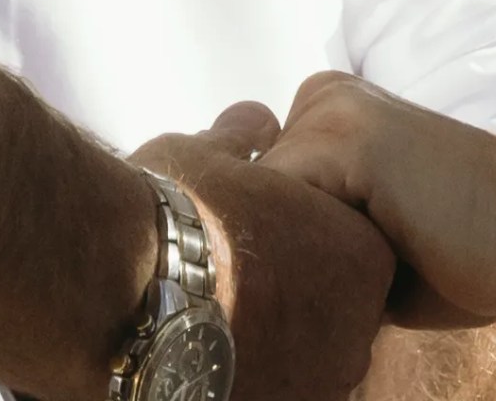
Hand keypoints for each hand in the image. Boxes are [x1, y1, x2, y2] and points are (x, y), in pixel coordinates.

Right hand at [137, 104, 395, 400]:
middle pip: (332, 303)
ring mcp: (322, 383)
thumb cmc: (182, 212)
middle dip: (292, 286)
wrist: (133, 293)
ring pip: (306, 354)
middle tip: (233, 263)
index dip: (298, 228)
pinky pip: (278, 386)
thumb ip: (243, 137)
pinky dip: (252, 369)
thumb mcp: (212, 152)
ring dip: (274, 333)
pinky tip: (204, 342)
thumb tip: (256, 121)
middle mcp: (357, 327)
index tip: (257, 221)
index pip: (350, 242)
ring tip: (212, 305)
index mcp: (362, 253)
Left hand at [263, 76, 495, 328]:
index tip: (299, 281)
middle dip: (277, 252)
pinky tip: (366, 269)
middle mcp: (318, 99)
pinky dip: (305, 257)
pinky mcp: (349, 139)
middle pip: (248, 198)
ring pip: (261, 210)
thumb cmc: (458, 253)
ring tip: (359, 277)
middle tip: (341, 285)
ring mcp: (329, 112)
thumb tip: (244, 279)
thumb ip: (311, 237)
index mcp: (324, 111)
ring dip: (291, 258)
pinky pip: (283, 213)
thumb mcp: (366, 242)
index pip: (250, 189)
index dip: (269, 246)